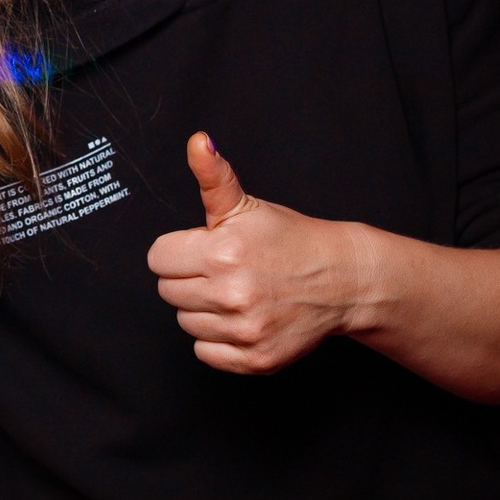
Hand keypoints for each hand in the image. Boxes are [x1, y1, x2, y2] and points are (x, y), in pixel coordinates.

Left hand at [145, 133, 373, 374]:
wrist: (341, 278)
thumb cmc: (289, 240)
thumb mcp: (247, 205)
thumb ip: (213, 175)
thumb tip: (198, 142)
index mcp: (222, 251)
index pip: (158, 259)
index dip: (178, 251)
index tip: (202, 249)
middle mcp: (231, 293)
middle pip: (168, 292)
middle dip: (189, 278)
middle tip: (222, 270)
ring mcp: (245, 329)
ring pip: (185, 323)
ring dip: (203, 310)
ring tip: (236, 293)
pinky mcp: (256, 358)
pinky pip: (205, 352)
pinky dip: (218, 340)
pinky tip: (241, 318)